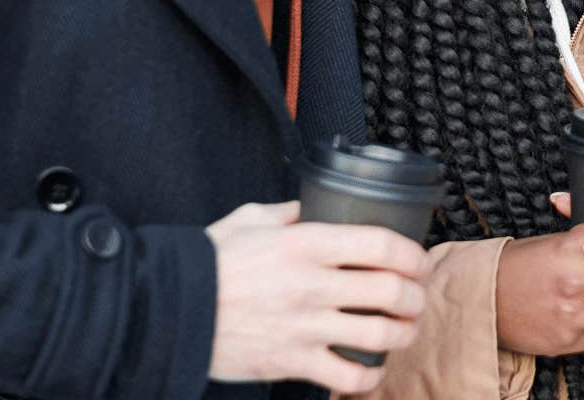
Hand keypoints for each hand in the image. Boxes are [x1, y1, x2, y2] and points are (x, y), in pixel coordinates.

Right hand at [205, 201, 429, 394]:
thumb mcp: (249, 220)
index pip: (381, 245)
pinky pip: (348, 377)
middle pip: (391, 291)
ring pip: (380, 335)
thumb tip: (315, 206)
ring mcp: (304, 327)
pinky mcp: (291, 362)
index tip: (419, 260)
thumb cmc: (208, 262)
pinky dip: (370, 376)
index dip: (413, 254)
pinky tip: (372, 367)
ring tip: (405, 329)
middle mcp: (311, 285)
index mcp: (305, 244)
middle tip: (416, 296)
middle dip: (416, 296)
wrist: (164, 309)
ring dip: (404, 333)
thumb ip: (289, 213)